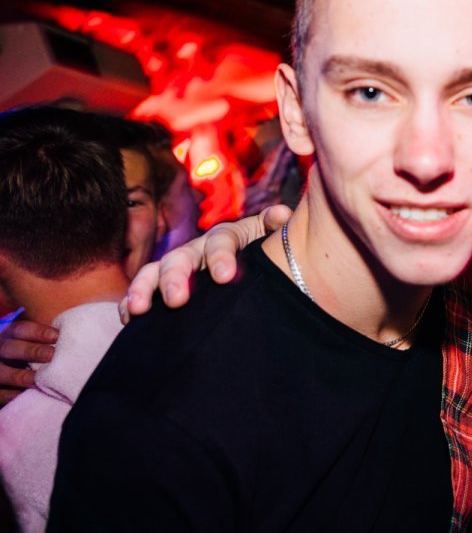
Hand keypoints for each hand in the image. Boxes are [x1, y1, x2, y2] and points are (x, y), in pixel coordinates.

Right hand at [0, 318, 57, 404]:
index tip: (57, 336)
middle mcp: (0, 352)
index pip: (20, 329)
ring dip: (18, 375)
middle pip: (9, 347)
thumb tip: (80, 334)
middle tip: (51, 355)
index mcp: (10, 337)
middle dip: (30, 350)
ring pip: (1, 371)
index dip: (37, 331)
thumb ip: (51, 341)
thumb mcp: (36, 346)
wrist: (8, 381)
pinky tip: (23, 395)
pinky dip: (10, 394)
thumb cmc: (35, 359)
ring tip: (36, 379)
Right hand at [121, 205, 291, 320]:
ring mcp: (178, 270)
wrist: (259, 282)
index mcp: (227, 238)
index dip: (221, 257)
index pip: (221, 241)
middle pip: (181, 258)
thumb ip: (275, 228)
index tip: (225, 277)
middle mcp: (198, 251)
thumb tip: (282, 215)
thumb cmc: (270, 261)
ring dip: (144, 288)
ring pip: (155, 273)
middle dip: (175, 278)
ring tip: (138, 308)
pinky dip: (133, 303)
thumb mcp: (275, 242)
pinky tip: (128, 317)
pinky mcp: (164, 291)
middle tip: (176, 300)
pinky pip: (143, 293)